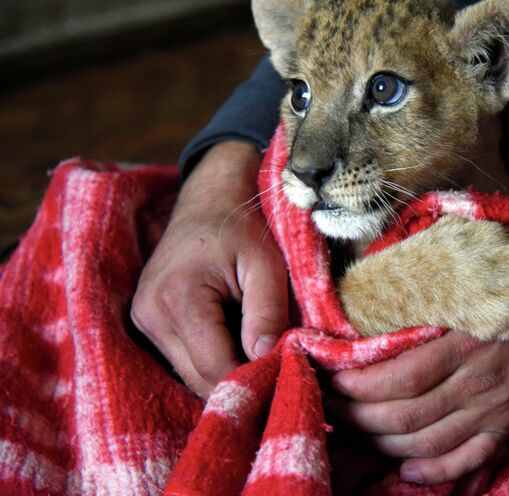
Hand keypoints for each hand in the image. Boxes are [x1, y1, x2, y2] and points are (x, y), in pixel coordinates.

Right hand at [131, 141, 287, 397]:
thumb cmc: (243, 226)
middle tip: (281, 380)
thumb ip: (266, 311)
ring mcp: (144, 319)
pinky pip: (183, 359)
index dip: (254, 382)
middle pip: (199, 379)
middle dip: (242, 386)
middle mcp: (152, 314)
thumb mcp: (266, 264)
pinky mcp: (148, 321)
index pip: (215, 367)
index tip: (288, 382)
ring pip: (189, 375)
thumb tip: (267, 360)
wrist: (210, 197)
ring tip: (263, 362)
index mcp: (179, 298)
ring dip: (227, 375)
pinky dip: (212, 362)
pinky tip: (240, 349)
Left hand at [330, 265, 508, 483]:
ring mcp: (494, 410)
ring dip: (381, 445)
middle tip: (327, 406)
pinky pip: (468, 459)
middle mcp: (478, 382)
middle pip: (405, 416)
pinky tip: (404, 470)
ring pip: (427, 443)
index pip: (400, 376)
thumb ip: (434, 279)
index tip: (329, 375)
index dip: (358, 385)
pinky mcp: (508, 426)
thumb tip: (380, 273)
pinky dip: (434, 471)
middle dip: (357, 417)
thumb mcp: (479, 273)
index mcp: (466, 341)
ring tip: (351, 433)